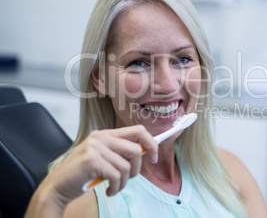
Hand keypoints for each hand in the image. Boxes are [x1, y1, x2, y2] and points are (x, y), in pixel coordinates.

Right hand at [25, 125, 157, 216]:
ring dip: (124, 182)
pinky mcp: (92, 161)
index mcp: (104, 134)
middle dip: (137, 169)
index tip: (155, 157)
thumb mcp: (103, 158)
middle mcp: (100, 137)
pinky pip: (117, 176)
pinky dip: (116, 187)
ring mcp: (95, 147)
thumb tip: (147, 151)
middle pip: (136, 149)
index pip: (137, 130)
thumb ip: (120, 152)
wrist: (56, 188)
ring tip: (114, 187)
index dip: (151, 143)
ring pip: (127, 166)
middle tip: (128, 179)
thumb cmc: (83, 175)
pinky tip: (108, 191)